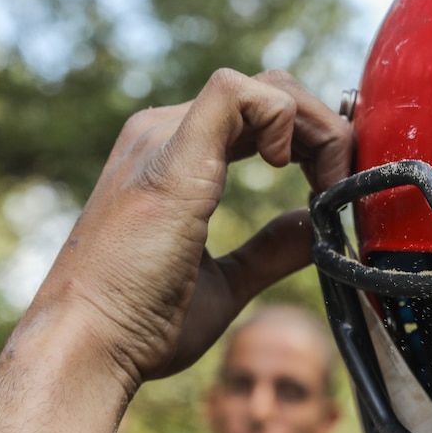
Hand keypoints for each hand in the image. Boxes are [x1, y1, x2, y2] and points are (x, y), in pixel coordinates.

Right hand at [27, 68, 351, 390]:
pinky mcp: (171, 156)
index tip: (336, 193)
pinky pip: (236, 93)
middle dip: (324, 133)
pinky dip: (283, 120)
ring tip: (330, 185)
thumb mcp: (225, 282)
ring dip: (317, 129)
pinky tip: (288, 173)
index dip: (311, 143)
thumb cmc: (140, 325)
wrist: (87, 346)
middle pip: (268, 92)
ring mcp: (161, 139)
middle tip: (345, 188)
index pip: (257, 116)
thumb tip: (314, 227)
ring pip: (262, 86)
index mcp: (173, 159)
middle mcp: (162, 135)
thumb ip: (269, 250)